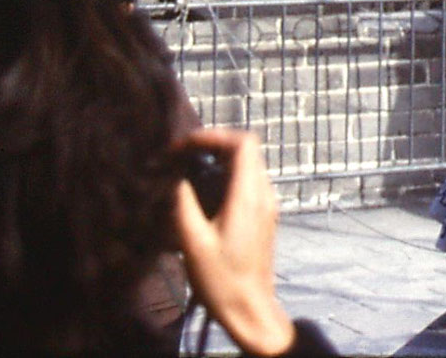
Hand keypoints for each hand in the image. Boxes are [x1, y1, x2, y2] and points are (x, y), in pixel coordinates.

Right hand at [173, 128, 294, 357]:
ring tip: (189, 171)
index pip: (244, 143)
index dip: (214, 135)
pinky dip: (226, 177)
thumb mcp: (193, 242)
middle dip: (214, 145)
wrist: (250, 309)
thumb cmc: (221, 280)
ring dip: (220, 161)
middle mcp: (264, 195)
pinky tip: (203, 194)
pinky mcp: (264, 217)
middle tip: (183, 156)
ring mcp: (267, 206)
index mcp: (249, 196)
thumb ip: (184, 204)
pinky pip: (248, 183)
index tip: (186, 145)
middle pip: (247, 150)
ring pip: (248, 166)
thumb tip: (177, 178)